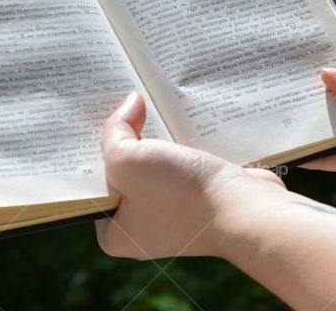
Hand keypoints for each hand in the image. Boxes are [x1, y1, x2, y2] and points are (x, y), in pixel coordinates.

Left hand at [96, 92, 286, 259]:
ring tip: (145, 103)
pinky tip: (176, 119)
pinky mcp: (200, 197)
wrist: (246, 210)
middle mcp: (143, 226)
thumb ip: (116, 131)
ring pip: (154, 164)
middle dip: (124, 139)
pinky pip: (181, 164)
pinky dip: (179, 144)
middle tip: (117, 102)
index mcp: (116, 233)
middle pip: (124, 171)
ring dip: (154, 137)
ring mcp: (174, 212)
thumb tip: (130, 104)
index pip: (93, 183)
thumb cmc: (181, 196)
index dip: (91, 149)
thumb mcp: (128, 160)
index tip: (90, 117)